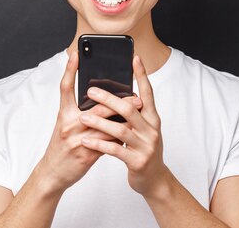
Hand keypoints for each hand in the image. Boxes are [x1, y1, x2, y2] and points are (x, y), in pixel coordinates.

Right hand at [36, 51, 142, 194]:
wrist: (53, 173)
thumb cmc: (62, 146)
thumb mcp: (66, 125)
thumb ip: (81, 112)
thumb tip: (104, 98)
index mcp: (63, 114)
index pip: (65, 87)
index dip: (69, 70)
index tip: (76, 54)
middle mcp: (69, 125)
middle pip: (95, 107)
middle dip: (116, 101)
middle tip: (133, 95)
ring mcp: (78, 140)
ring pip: (106, 125)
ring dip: (124, 117)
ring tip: (137, 109)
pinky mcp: (87, 155)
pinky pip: (108, 142)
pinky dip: (121, 135)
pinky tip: (131, 131)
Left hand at [79, 55, 168, 197]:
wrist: (155, 180)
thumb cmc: (144, 150)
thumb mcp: (143, 129)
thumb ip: (133, 114)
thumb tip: (117, 95)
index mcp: (153, 118)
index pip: (148, 92)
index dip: (142, 75)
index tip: (134, 58)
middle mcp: (152, 129)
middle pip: (129, 108)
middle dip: (109, 98)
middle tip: (91, 90)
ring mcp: (146, 146)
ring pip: (120, 129)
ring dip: (99, 122)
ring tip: (82, 118)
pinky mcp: (137, 161)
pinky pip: (115, 150)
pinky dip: (100, 144)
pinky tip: (86, 141)